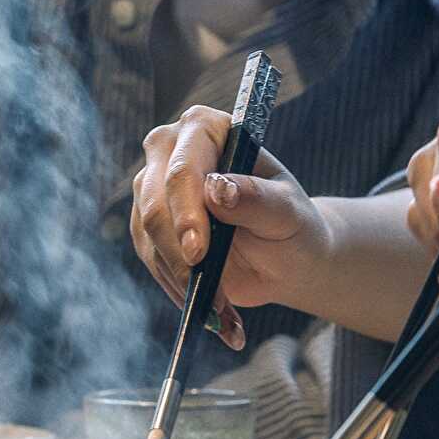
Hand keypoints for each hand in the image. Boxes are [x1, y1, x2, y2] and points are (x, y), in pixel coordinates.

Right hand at [130, 105, 331, 349]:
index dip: (186, 210)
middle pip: (154, 201)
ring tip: (218, 309)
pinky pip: (150, 259)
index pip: (183, 168)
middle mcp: (171, 151)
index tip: (198, 251)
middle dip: (176, 250)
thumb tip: (217, 189)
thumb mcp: (287, 212)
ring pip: (147, 235)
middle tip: (200, 288)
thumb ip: (256, 198)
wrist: (285, 258)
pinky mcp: (148, 227)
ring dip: (179, 276)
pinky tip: (204, 309)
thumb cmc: (292, 224)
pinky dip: (175, 288)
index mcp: (207, 129)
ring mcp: (153, 189)